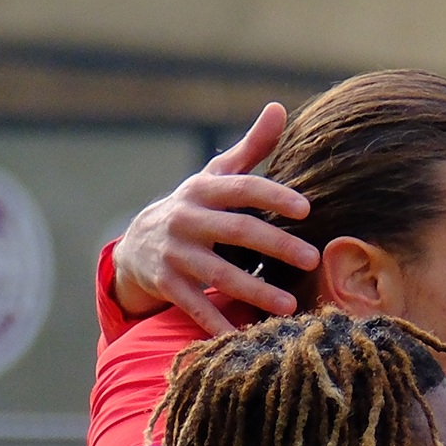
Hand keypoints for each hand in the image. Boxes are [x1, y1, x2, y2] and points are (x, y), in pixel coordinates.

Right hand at [110, 103, 319, 335]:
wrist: (135, 245)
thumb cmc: (194, 209)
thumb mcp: (215, 177)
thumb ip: (250, 148)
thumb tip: (279, 108)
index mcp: (202, 190)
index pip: (241, 188)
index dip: (272, 196)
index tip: (306, 208)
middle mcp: (186, 219)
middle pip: (236, 231)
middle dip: (274, 245)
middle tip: (311, 259)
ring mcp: (174, 253)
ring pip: (219, 274)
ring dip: (255, 291)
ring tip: (290, 307)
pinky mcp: (166, 285)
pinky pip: (196, 307)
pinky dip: (218, 324)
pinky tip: (246, 338)